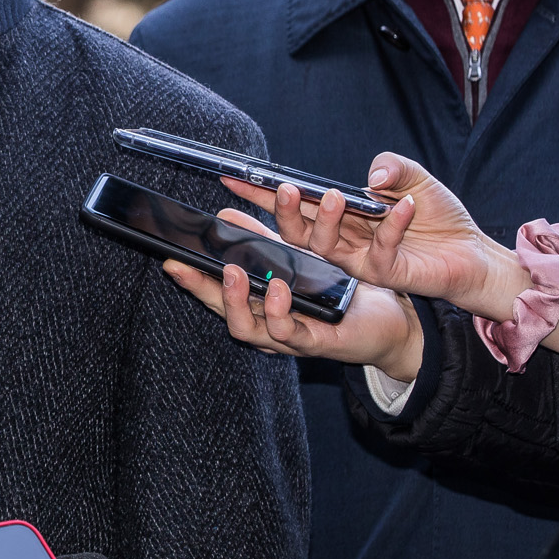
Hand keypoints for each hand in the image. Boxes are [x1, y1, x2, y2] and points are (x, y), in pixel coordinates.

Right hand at [163, 211, 423, 379]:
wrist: (387, 320)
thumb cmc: (335, 293)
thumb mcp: (294, 260)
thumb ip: (261, 243)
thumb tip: (225, 216)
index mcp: (258, 308)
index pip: (216, 296)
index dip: (191, 280)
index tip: (171, 259)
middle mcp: (267, 328)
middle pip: (223, 314)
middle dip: (203, 290)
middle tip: (187, 265)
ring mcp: (289, 339)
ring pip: (249, 329)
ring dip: (237, 300)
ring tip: (233, 270)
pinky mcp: (317, 342)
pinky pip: (292, 332)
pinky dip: (280, 311)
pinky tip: (279, 287)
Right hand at [222, 155, 527, 322]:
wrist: (473, 254)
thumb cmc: (439, 217)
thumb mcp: (414, 178)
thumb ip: (392, 167)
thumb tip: (372, 177)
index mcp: (338, 218)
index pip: (292, 205)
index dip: (260, 193)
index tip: (233, 177)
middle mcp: (341, 241)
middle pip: (296, 231)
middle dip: (283, 210)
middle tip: (282, 190)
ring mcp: (359, 261)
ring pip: (326, 246)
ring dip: (325, 220)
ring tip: (333, 195)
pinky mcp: (386, 273)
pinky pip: (381, 251)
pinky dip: (393, 226)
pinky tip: (404, 204)